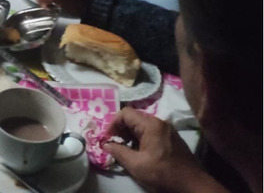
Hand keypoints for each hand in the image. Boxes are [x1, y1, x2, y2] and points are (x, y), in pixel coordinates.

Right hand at [103, 108, 221, 192]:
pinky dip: (142, 137)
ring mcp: (168, 130)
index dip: (113, 123)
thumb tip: (105, 144)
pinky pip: (152, 131)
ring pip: (143, 124)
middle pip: (134, 117)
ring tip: (127, 149)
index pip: (125, 113)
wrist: (193, 187)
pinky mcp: (173, 138)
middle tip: (115, 143)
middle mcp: (160, 122)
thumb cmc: (163, 175)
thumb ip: (118, 152)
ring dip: (131, 134)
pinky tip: (141, 151)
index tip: (108, 138)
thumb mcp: (137, 165)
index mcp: (151, 125)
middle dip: (122, 129)